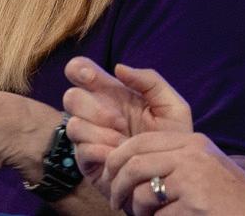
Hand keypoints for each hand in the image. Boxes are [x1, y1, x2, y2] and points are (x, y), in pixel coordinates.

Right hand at [63, 57, 196, 180]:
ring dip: (100, 132)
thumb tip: (118, 68)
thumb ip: (150, 81)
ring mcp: (89, 138)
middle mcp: (95, 114)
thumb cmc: (171, 140)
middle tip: (120, 121)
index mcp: (112, 94)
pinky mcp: (87, 162)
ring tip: (124, 142)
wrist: (173, 177)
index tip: (91, 77)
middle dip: (94, 107)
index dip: (79, 69)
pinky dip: (101, 151)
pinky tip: (119, 156)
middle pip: (71, 97)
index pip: (80, 71)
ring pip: (73, 124)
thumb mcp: (172, 106)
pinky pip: (81, 150)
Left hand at [102, 131, 244, 215]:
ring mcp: (193, 180)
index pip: (139, 142)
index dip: (116, 159)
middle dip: (117, 186)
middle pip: (134, 165)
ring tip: (142, 215)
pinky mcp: (195, 205)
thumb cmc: (226, 190)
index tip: (110, 175)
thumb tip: (124, 162)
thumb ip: (170, 155)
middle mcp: (191, 156)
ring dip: (136, 209)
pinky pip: (159, 215)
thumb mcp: (201, 160)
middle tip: (114, 200)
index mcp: (190, 142)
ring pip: (142, 192)